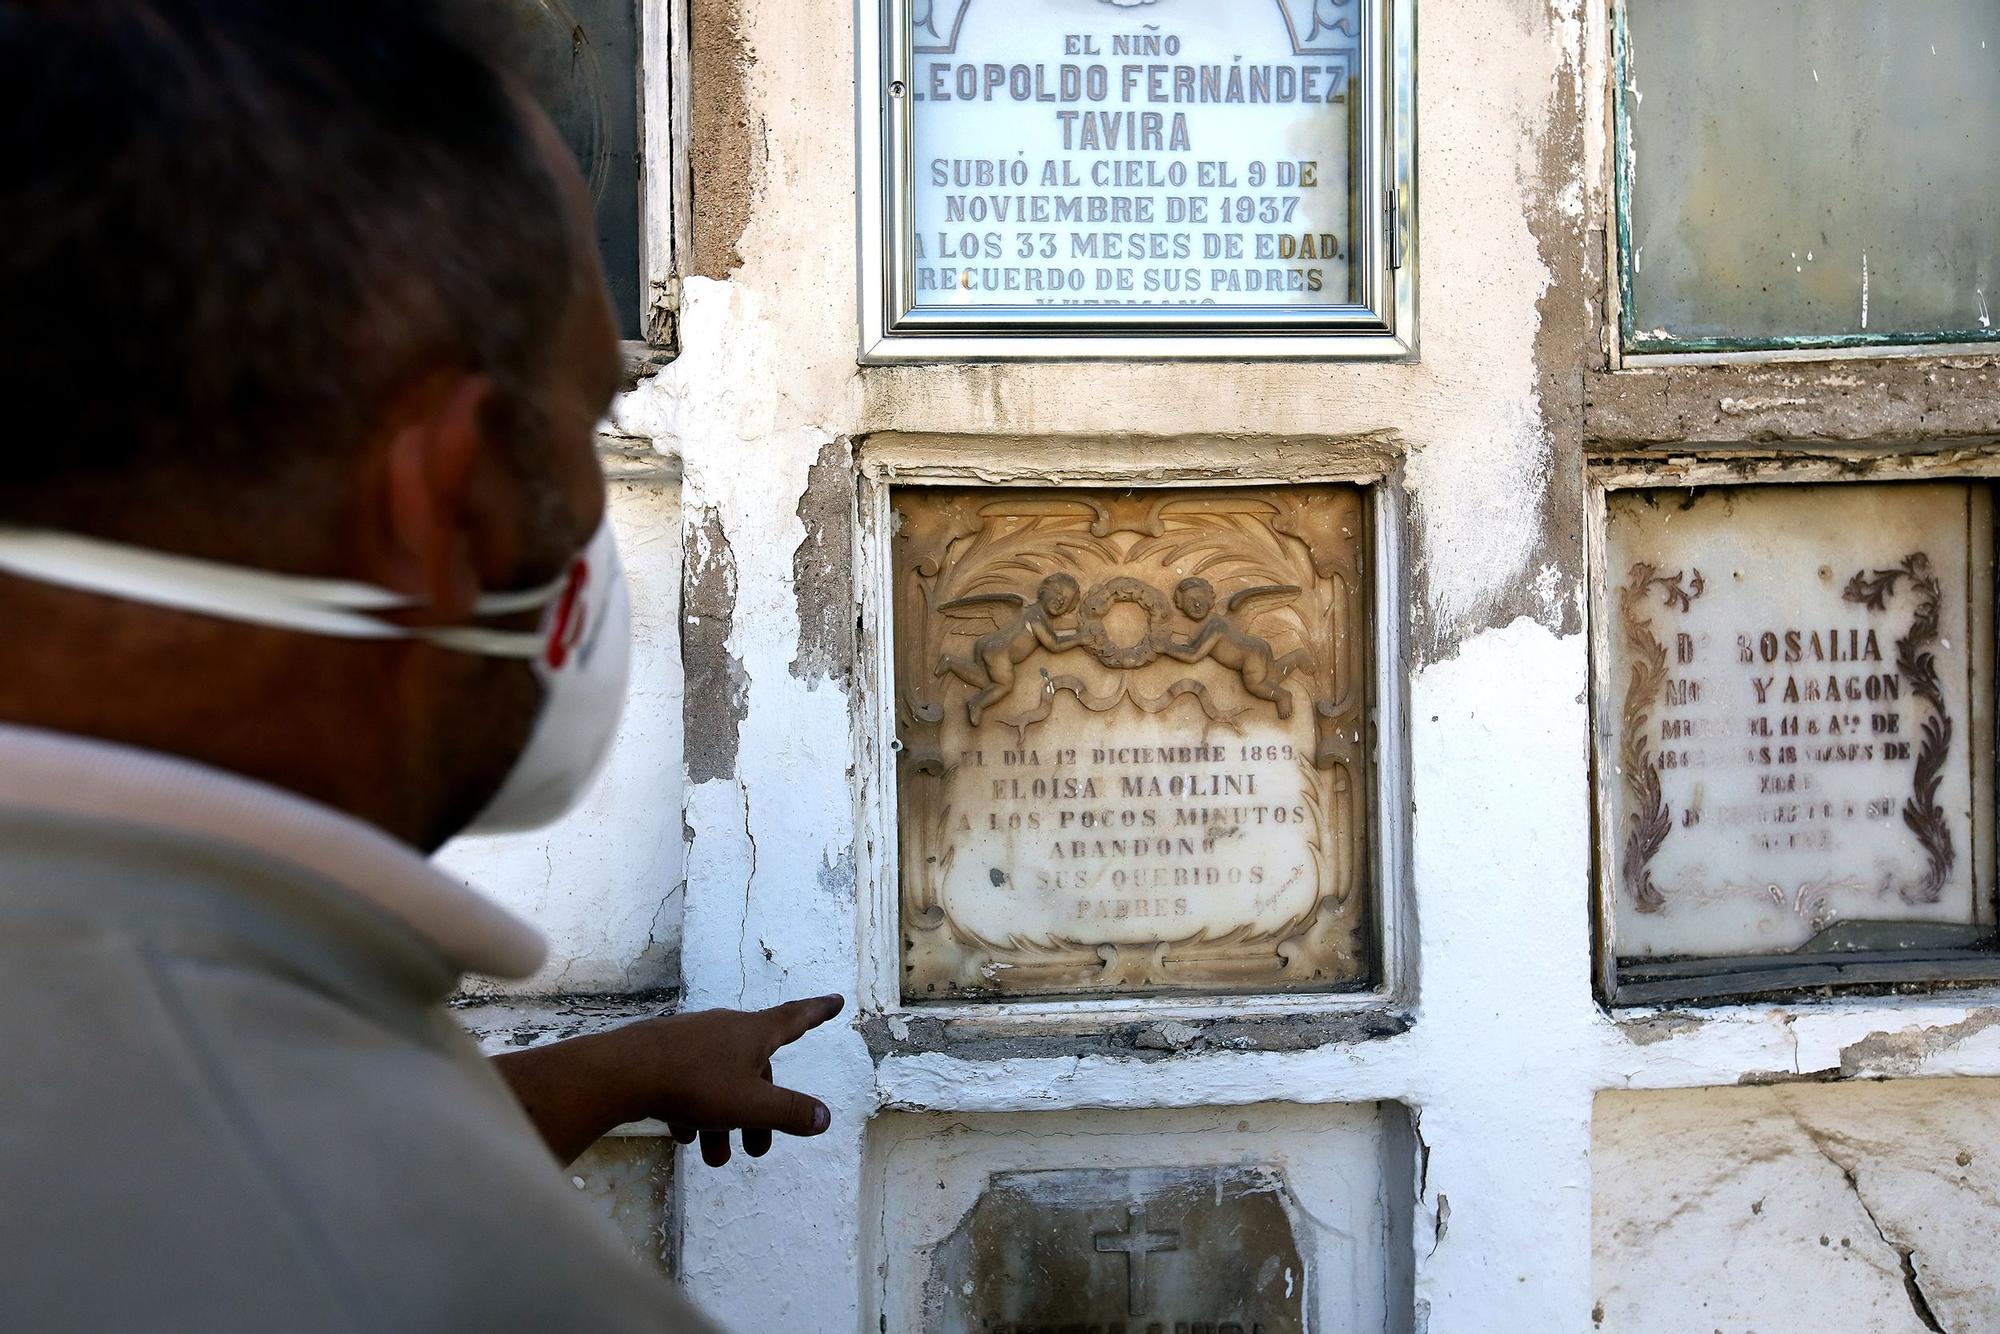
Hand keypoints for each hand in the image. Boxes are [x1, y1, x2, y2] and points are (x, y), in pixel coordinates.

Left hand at [491, 994, 844, 1166]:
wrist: (622, 1073)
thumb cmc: (695, 1084)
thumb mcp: (752, 1106)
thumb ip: (791, 1113)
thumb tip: (824, 1118)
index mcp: (754, 1032)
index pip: (796, 1019)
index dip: (818, 1012)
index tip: (836, 1001)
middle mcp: (726, 1028)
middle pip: (757, 1069)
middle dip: (761, 1112)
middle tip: (757, 1149)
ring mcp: (693, 1039)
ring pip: (722, 1081)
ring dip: (725, 1120)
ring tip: (715, 1156)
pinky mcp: (664, 1053)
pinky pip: (691, 1082)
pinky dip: (696, 1110)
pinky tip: (685, 1136)